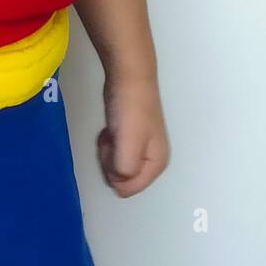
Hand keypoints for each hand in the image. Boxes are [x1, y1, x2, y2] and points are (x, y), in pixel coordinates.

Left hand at [96, 76, 169, 196]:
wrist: (129, 77)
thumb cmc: (130, 110)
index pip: (129, 188)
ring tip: (112, 130)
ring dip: (108, 150)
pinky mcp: (129, 138)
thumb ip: (125, 170)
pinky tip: (110, 128)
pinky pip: (113, 151)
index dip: (114, 171)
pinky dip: (108, 142)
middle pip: (122, 178)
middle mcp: (152, 160)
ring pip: (115, 164)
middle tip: (112, 138)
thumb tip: (118, 181)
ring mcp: (140, 148)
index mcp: (157, 164)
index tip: (114, 149)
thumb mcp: (129, 145)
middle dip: (110, 160)